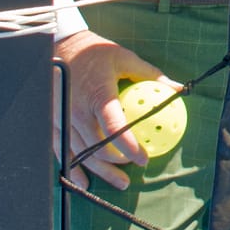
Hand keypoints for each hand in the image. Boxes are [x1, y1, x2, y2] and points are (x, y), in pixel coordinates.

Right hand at [55, 30, 164, 190]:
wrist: (60, 47)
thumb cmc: (95, 53)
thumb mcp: (125, 58)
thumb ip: (151, 75)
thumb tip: (176, 89)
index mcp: (99, 94)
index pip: (114, 127)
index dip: (129, 146)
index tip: (144, 159)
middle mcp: (77, 110)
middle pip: (98, 146)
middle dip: (118, 162)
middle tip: (135, 167)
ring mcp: (63, 119)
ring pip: (82, 153)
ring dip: (100, 170)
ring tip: (119, 182)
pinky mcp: (53, 123)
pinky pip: (62, 150)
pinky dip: (74, 168)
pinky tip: (84, 182)